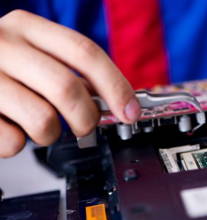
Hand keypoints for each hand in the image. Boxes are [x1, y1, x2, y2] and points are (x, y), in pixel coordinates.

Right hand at [0, 10, 140, 157]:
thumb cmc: (0, 70)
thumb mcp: (34, 56)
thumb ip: (71, 72)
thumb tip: (117, 100)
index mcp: (26, 27)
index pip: (85, 53)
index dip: (116, 86)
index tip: (131, 111)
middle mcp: (2, 45)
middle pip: (68, 89)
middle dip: (87, 118)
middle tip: (84, 125)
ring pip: (43, 120)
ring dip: (50, 133)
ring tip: (36, 123)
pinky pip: (12, 142)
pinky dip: (18, 143)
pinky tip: (8, 127)